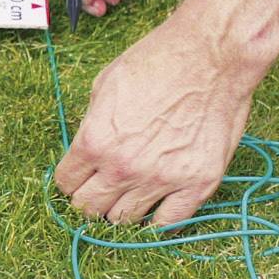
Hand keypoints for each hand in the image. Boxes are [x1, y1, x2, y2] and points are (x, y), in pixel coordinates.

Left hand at [54, 0, 267, 225]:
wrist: (212, 55)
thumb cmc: (159, 60)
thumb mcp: (106, 85)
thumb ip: (92, 124)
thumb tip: (86, 149)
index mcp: (95, 141)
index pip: (66, 183)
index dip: (71, 180)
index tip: (79, 178)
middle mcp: (124, 167)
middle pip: (89, 209)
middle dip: (91, 200)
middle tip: (101, 190)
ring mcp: (162, 180)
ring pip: (125, 221)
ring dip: (122, 211)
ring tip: (129, 196)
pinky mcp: (197, 184)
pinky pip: (170, 223)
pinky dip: (159, 222)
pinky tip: (156, 209)